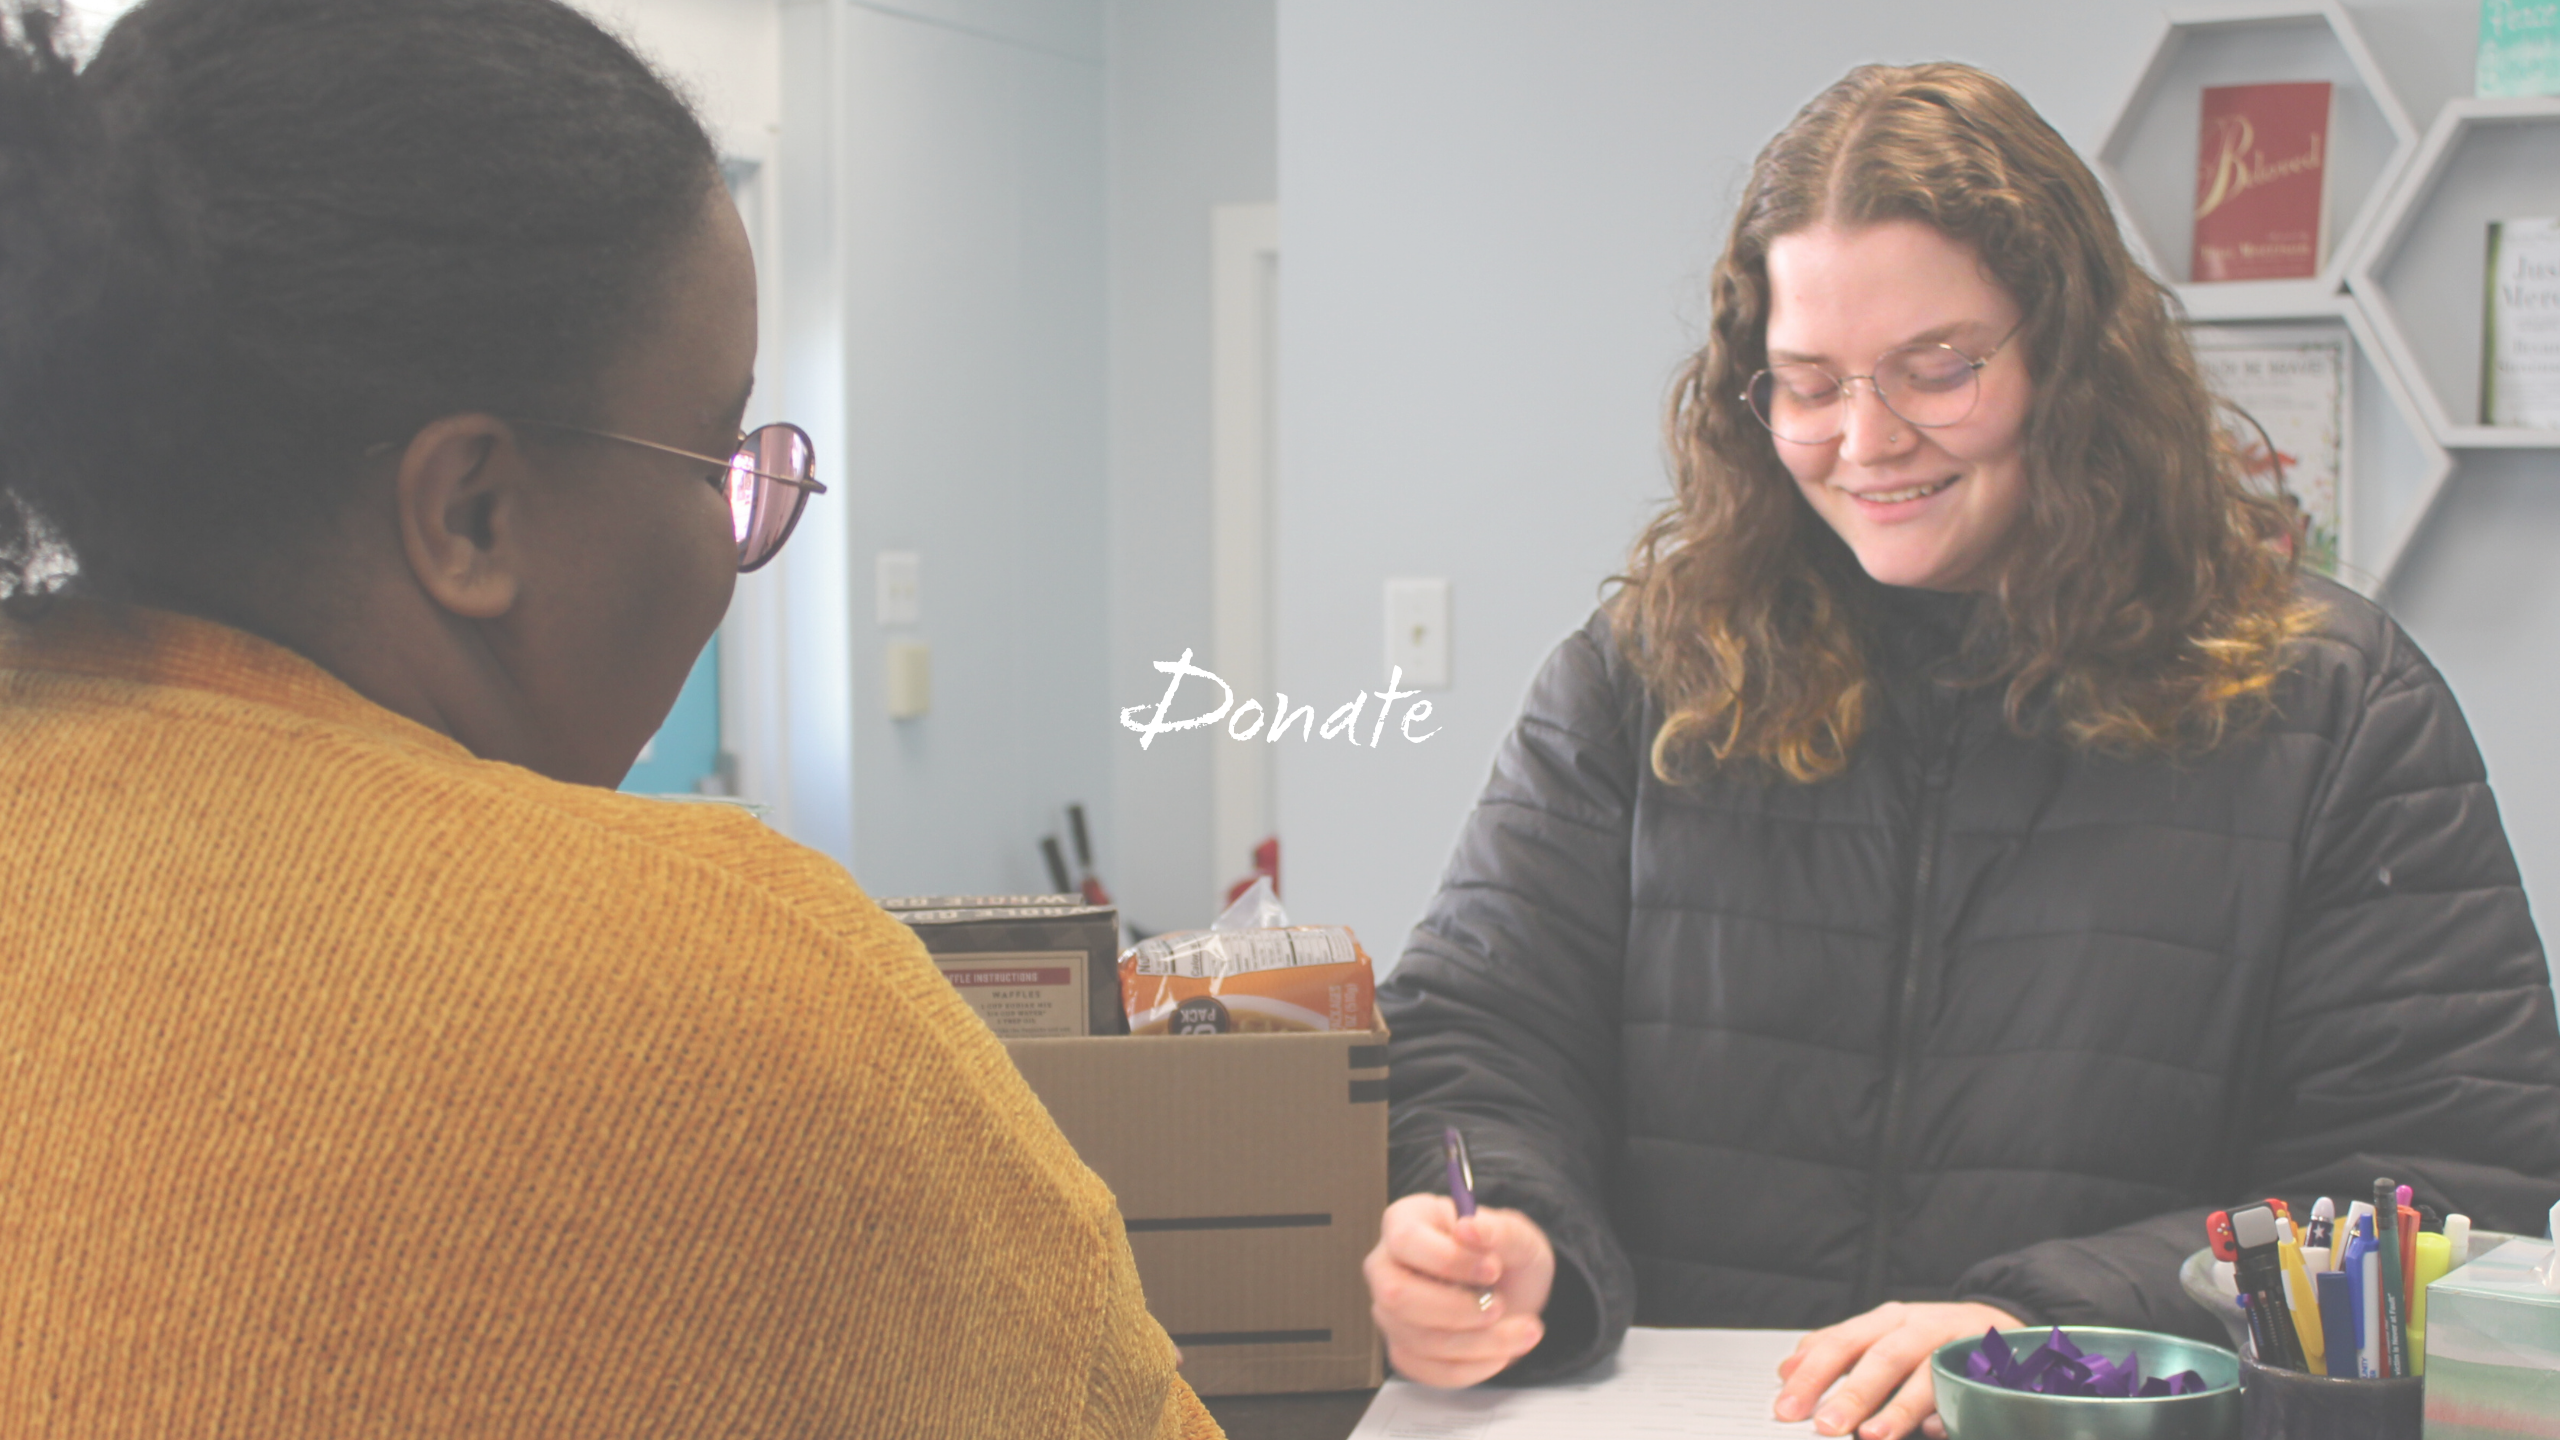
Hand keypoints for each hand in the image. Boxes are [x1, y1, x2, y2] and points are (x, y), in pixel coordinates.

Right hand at [1363, 1192, 1555, 1386]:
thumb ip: (1498, 1229)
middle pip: (1397, 1296)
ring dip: (1479, 1342)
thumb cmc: (1506, 1255)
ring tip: (1524, 1330)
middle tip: (1500, 1305)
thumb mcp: (1517, 1235)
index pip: (1406, 1240)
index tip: (1493, 1269)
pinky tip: (1503, 1352)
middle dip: (1456, 1309)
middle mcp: (1386, 1266)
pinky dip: (1474, 1367)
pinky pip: (1428, 1370)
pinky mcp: (1404, 1350)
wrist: (1514, 1294)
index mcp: (1405, 1221)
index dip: (1448, 1260)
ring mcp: (1390, 1312)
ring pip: (1418, 1339)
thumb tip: (1468, 1228)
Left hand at [1773, 1300, 2019, 1439]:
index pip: (1840, 1342)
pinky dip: (1948, 1412)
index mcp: (1883, 1320)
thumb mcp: (1877, 1335)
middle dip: (1852, 1394)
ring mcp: (1952, 1344)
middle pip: (1881, 1357)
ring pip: (1924, 1373)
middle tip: (1826, 1427)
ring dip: (1898, 1408)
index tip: (1787, 1408)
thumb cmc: (1924, 1338)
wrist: (1995, 1324)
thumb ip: (1833, 1352)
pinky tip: (1934, 1431)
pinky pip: (1966, 1390)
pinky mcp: (1985, 1366)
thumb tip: (1786, 1371)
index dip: (1811, 1375)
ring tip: (1873, 1436)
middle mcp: (1916, 1327)